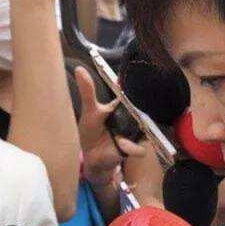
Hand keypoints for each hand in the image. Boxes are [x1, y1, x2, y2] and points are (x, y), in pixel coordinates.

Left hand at [75, 67, 145, 186]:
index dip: (138, 88)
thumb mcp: (89, 111)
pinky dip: (131, 147)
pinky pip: (139, 147)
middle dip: (141, 112)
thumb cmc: (90, 131)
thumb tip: (79, 69)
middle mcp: (133, 118)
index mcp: (123, 106)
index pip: (134, 95)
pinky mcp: (135, 148)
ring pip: (145, 130)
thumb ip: (88, 91)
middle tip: (130, 113)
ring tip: (119, 135)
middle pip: (144, 111)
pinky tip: (120, 144)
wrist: (91, 156)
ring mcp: (135, 133)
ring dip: (134, 132)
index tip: (140, 79)